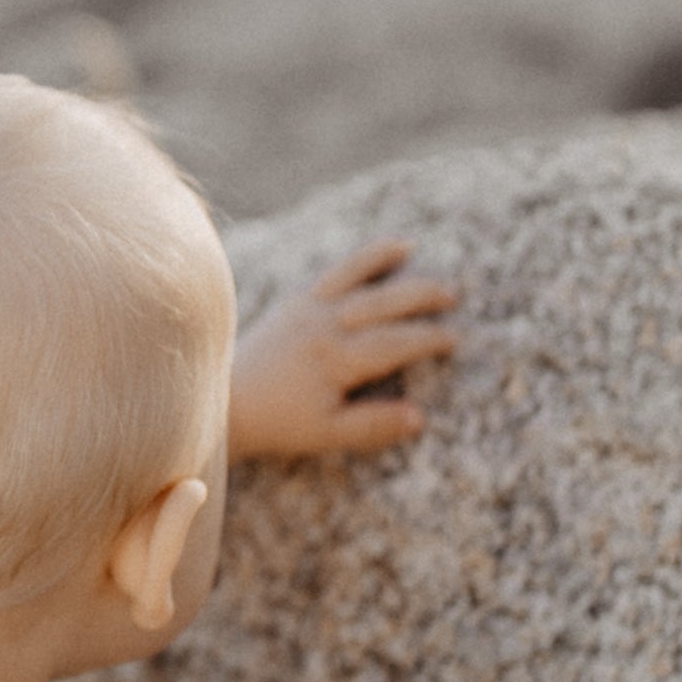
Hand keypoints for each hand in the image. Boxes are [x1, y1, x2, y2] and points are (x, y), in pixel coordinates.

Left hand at [226, 241, 457, 462]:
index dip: (427, 339)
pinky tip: (385, 248)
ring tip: (417, 249)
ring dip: (388, 263)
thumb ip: (372, 425)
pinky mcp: (297, 300)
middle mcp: (325, 326)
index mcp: (336, 359)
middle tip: (453, 294)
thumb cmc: (279, 422)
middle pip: (383, 304)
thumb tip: (419, 417)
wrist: (227, 401)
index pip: (394, 344)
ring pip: (358, 278)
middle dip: (420, 297)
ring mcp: (309, 308)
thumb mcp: (327, 433)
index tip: (455, 339)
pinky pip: (335, 272)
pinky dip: (362, 258)